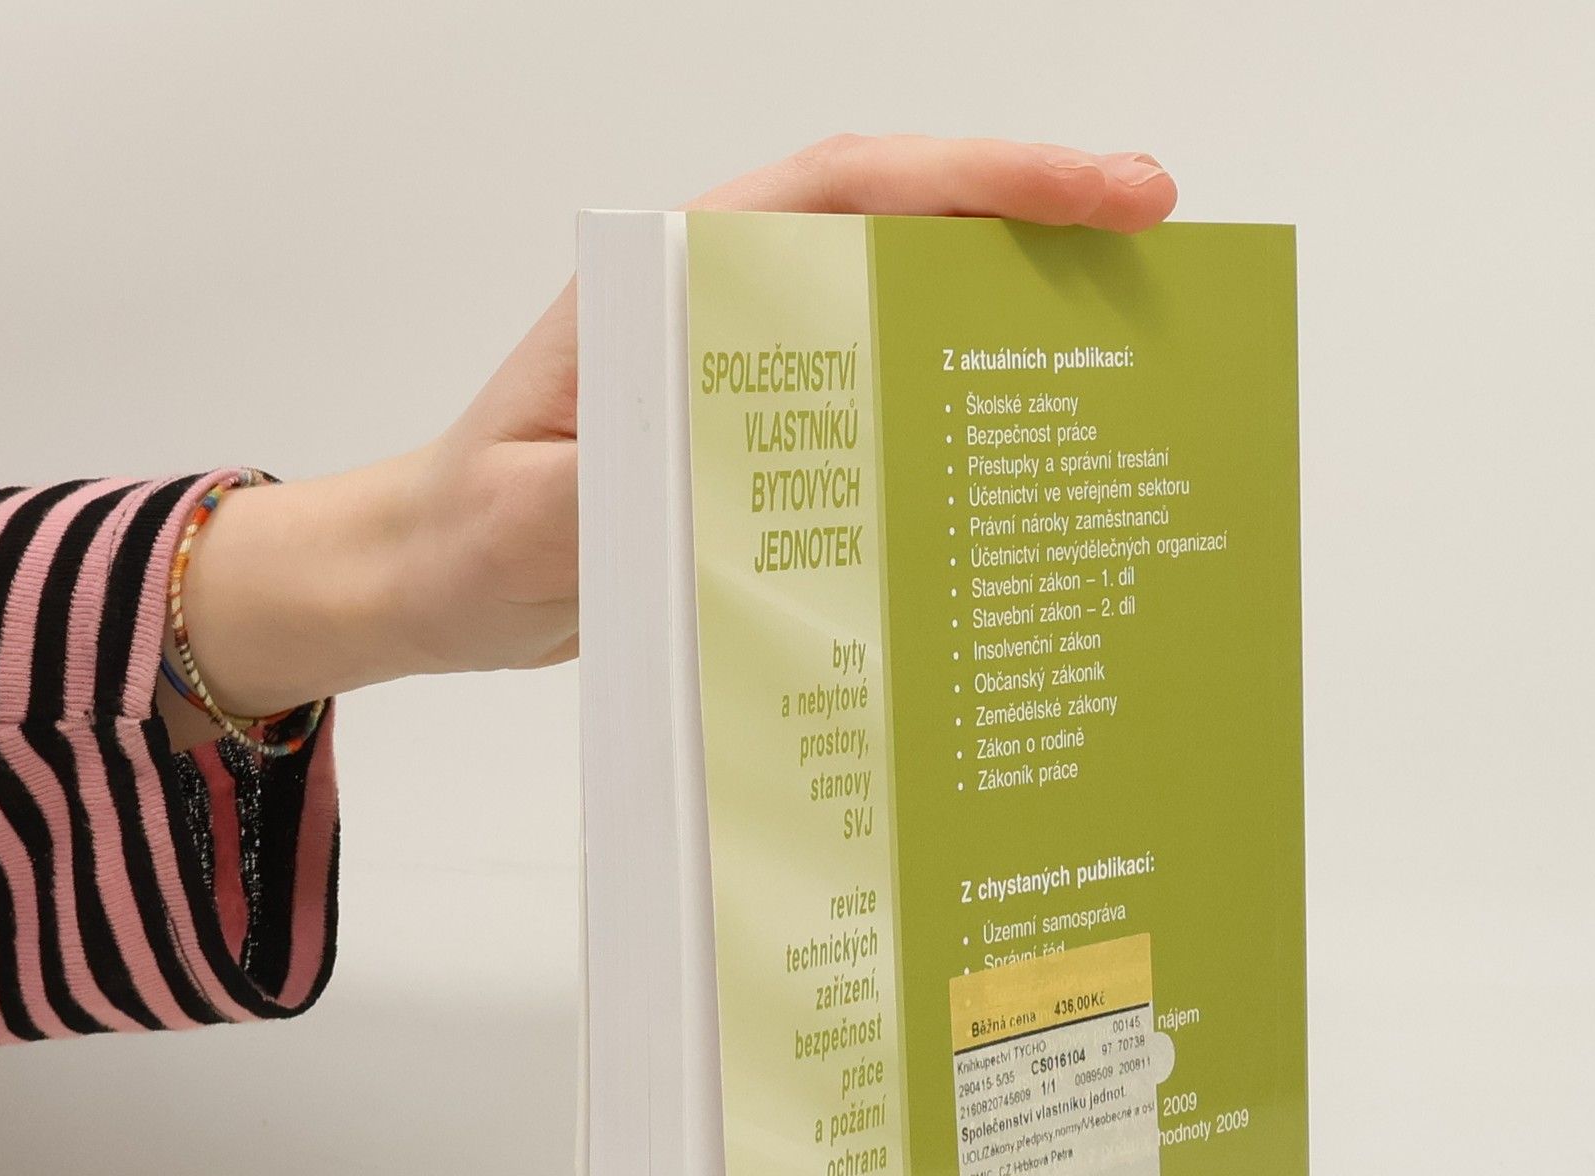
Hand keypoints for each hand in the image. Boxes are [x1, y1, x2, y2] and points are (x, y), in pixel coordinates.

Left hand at [174, 138, 1176, 721]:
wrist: (435, 574)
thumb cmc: (472, 533)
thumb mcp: (539, 521)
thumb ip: (635, 493)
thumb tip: (766, 485)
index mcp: (675, 278)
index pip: (852, 190)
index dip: (986, 181)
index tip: (1105, 194)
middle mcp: (725, 299)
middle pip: (904, 225)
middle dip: (1035, 224)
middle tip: (1159, 246)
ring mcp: (750, 360)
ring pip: (903, 299)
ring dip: (1012, 305)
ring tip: (1127, 336)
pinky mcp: (765, 429)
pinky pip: (880, 389)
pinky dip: (957, 395)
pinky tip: (1022, 436)